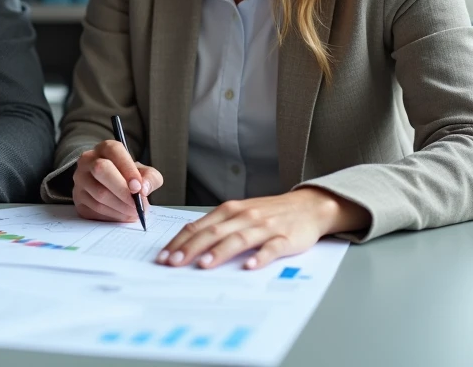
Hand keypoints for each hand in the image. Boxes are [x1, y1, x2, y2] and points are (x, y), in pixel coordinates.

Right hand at [72, 140, 163, 222]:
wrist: (111, 187)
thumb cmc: (129, 177)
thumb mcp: (145, 173)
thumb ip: (150, 178)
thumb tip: (143, 189)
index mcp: (105, 148)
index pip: (114, 151)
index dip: (127, 169)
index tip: (138, 187)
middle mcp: (88, 160)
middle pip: (101, 169)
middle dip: (122, 190)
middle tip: (136, 204)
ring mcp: (80, 179)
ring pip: (99, 194)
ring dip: (120, 207)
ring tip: (134, 212)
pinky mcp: (77, 198)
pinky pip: (95, 209)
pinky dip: (113, 216)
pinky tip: (123, 215)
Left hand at [156, 187, 370, 269]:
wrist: (308, 206)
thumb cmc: (270, 213)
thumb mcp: (240, 214)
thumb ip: (218, 227)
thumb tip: (188, 244)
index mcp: (230, 210)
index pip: (199, 226)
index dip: (180, 241)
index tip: (164, 255)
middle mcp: (244, 216)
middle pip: (214, 232)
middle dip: (191, 248)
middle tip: (174, 262)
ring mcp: (265, 227)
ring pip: (239, 239)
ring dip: (220, 252)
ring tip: (204, 264)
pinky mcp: (286, 238)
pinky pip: (272, 248)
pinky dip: (260, 257)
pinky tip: (250, 266)